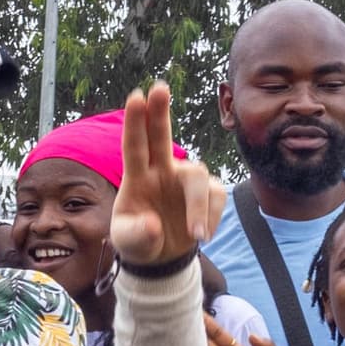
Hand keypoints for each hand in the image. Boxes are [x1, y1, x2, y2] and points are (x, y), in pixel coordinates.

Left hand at [109, 81, 200, 272]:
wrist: (161, 258)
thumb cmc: (139, 242)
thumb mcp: (128, 243)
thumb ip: (136, 235)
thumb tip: (153, 224)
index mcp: (137, 177)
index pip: (135, 146)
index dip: (136, 122)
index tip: (136, 96)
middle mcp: (161, 171)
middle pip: (161, 137)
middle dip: (160, 112)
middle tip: (159, 87)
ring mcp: (184, 180)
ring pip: (198, 175)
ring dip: (199, 206)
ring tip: (196, 235)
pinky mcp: (207, 192)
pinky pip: (216, 195)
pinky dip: (210, 217)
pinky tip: (202, 235)